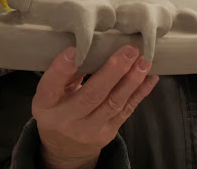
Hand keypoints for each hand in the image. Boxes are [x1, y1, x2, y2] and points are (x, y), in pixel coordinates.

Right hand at [33, 44, 158, 168]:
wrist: (65, 149)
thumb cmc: (58, 110)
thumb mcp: (51, 95)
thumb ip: (66, 75)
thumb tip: (90, 48)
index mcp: (45, 106)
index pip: (49, 88)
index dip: (61, 70)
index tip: (74, 50)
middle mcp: (66, 120)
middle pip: (91, 95)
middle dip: (113, 71)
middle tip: (129, 51)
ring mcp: (88, 129)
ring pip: (113, 103)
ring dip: (131, 81)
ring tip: (143, 62)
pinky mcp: (107, 133)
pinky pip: (126, 111)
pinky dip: (140, 93)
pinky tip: (150, 78)